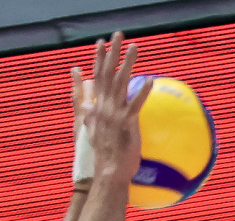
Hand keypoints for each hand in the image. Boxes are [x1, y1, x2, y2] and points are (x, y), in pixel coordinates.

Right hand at [81, 34, 153, 185]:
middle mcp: (103, 107)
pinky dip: (142, 92)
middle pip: (108, 74)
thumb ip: (87, 112)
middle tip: (119, 35)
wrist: (108, 171)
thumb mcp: (90, 129)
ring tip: (135, 48)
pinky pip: (135, 105)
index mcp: (96, 107)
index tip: (101, 42)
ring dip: (128, 64)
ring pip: (121, 84)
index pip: (96, 77)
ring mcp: (114, 115)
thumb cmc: (103, 152)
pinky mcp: (127, 124)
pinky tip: (150, 80)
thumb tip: (85, 103)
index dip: (98, 59)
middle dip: (113, 53)